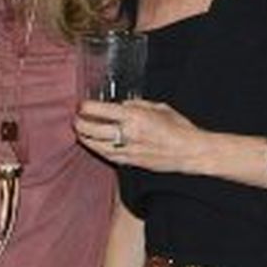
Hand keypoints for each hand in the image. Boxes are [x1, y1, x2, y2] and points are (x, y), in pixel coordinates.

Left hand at [74, 99, 208, 173]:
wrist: (190, 151)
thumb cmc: (179, 127)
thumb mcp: (159, 107)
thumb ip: (138, 104)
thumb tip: (122, 105)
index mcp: (135, 116)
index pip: (101, 111)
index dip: (87, 107)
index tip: (82, 105)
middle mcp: (129, 133)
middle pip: (94, 130)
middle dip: (81, 124)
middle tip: (75, 119)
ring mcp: (129, 150)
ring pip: (98, 146)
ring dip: (86, 139)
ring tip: (80, 133)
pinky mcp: (132, 162)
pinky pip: (109, 157)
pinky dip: (99, 151)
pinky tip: (94, 146)